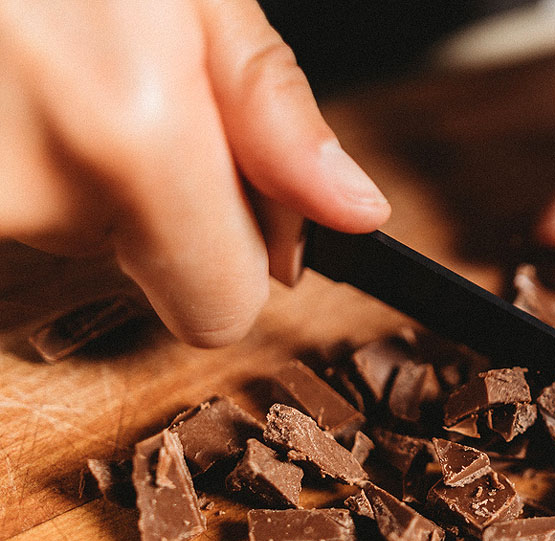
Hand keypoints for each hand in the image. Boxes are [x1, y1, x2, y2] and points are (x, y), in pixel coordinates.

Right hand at [0, 0, 389, 345]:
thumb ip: (270, 111)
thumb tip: (353, 214)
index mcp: (132, 135)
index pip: (219, 307)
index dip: (234, 253)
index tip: (226, 191)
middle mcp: (29, 191)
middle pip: (137, 259)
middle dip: (148, 189)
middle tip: (107, 72)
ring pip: (57, 224)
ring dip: (69, 157)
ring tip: (39, 52)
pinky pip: (3, 194)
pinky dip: (11, 143)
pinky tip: (4, 73)